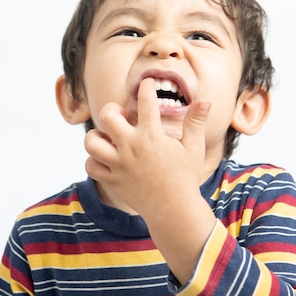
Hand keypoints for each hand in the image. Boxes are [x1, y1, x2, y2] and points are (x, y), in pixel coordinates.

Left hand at [84, 77, 210, 216]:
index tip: (147, 85)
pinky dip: (94, 160)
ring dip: (96, 136)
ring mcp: (119, 165)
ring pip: (92, 142)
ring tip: (108, 138)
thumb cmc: (185, 177)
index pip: (145, 101)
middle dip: (112, 110)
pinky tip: (106, 159)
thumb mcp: (193, 148)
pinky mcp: (111, 180)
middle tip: (121, 116)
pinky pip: (90, 165)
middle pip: (107, 116)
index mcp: (152, 136)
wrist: (174, 210)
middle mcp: (132, 147)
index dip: (146, 87)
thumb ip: (195, 122)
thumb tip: (204, 101)